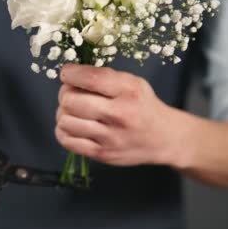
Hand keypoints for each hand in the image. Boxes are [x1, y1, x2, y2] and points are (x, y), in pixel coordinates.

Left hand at [55, 64, 189, 167]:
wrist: (164, 139)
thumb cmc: (144, 106)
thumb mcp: (133, 83)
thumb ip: (105, 77)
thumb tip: (71, 75)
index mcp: (129, 91)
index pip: (90, 78)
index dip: (70, 74)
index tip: (67, 74)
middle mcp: (120, 114)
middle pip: (71, 101)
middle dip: (65, 94)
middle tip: (70, 93)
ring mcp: (110, 138)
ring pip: (65, 121)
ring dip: (63, 112)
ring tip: (73, 110)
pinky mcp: (102, 154)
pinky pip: (67, 141)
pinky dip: (63, 130)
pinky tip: (73, 126)